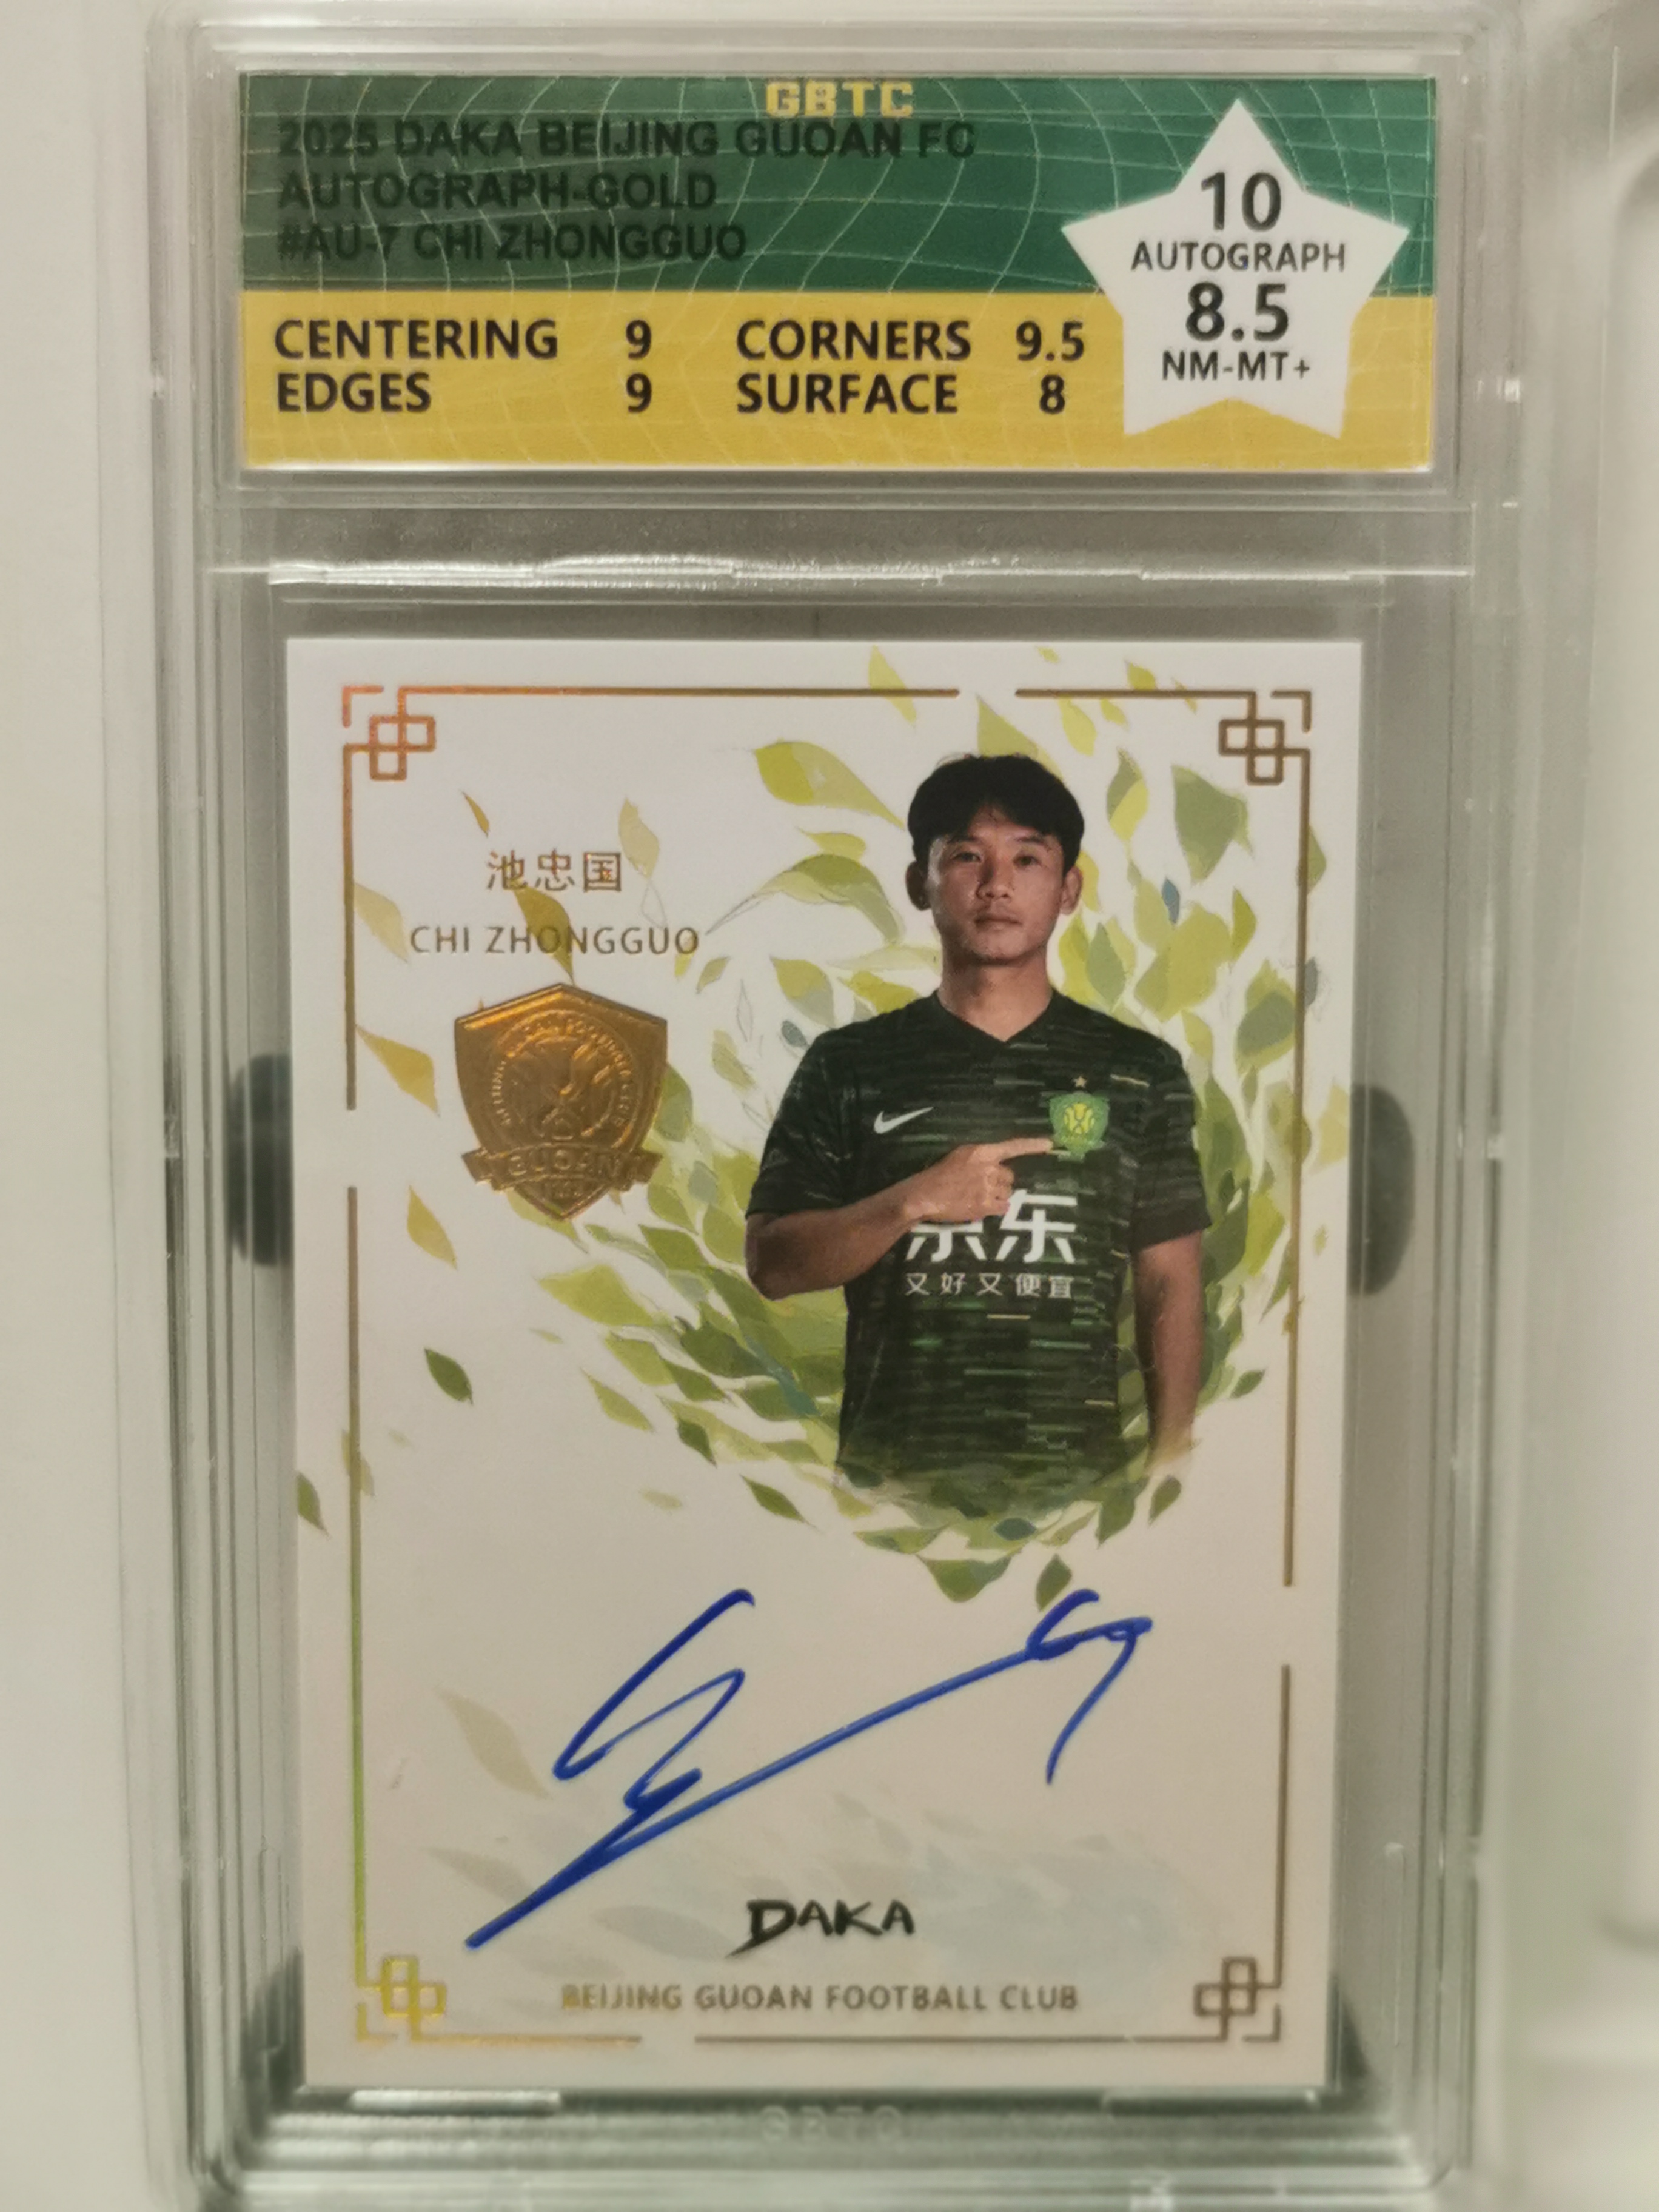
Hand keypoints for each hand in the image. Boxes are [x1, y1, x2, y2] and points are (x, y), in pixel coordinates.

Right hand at [904, 1137, 1052, 1224]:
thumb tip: (994, 1166)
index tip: (1050, 1144)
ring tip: (977, 1197)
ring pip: (1007, 1193)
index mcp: (982, 1152)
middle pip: (1010, 1176)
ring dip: (997, 1196)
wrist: (925, 1195)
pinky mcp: (986, 1205)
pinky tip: (982, 1207)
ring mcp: (988, 1187)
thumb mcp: (960, 1157)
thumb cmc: (939, 1175)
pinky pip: (1004, 1207)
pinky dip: (997, 1208)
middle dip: (1000, 1182)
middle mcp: (988, 1168)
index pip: (1012, 1146)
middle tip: (982, 1186)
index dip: (1032, 1145)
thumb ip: (979, 1159)